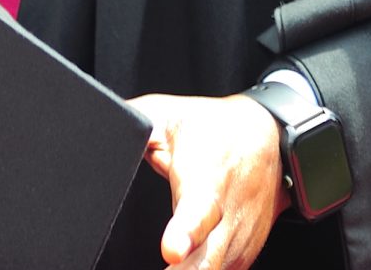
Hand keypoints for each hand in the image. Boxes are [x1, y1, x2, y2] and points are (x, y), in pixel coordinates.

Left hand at [125, 91, 285, 269]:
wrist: (270, 138)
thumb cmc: (213, 128)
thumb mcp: (168, 114)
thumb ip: (134, 124)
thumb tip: (99, 126)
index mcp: (207, 178)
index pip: (198, 210)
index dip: (185, 233)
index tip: (169, 250)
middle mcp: (228, 213)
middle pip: (208, 258)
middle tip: (162, 265)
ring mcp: (239, 237)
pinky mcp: (244, 252)